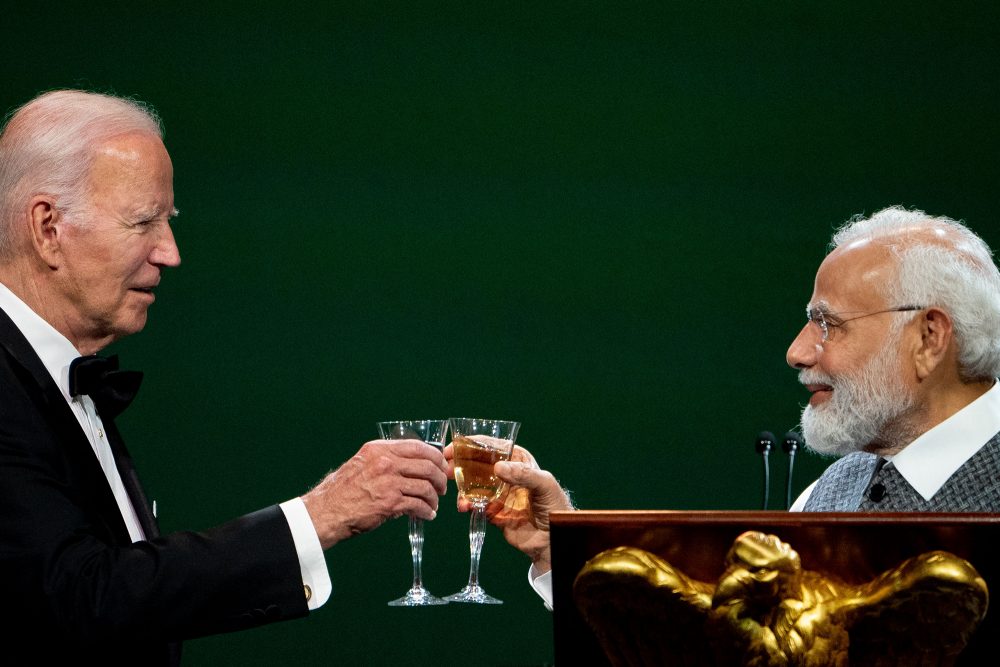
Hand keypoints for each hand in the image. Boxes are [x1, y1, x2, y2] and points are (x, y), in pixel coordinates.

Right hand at [302, 440, 447, 548]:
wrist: (326, 511)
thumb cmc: (343, 490)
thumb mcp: (362, 463)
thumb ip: (385, 460)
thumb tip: (411, 464)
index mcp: (379, 449)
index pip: (418, 447)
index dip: (435, 457)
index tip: (440, 466)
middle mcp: (385, 462)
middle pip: (427, 466)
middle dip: (439, 478)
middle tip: (441, 488)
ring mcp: (388, 482)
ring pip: (426, 486)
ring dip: (434, 498)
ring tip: (433, 505)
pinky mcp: (390, 503)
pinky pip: (418, 505)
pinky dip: (426, 511)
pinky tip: (427, 515)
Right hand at [444, 443, 572, 573]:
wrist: (554, 540)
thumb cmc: (556, 506)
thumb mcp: (544, 484)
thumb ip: (523, 474)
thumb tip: (498, 467)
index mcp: (518, 460)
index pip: (493, 447)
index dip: (472, 444)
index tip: (454, 445)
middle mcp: (506, 474)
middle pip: (477, 464)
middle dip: (460, 463)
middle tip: (446, 467)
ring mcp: (497, 493)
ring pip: (472, 484)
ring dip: (460, 486)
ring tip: (453, 490)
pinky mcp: (492, 511)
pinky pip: (474, 504)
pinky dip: (466, 504)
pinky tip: (464, 506)